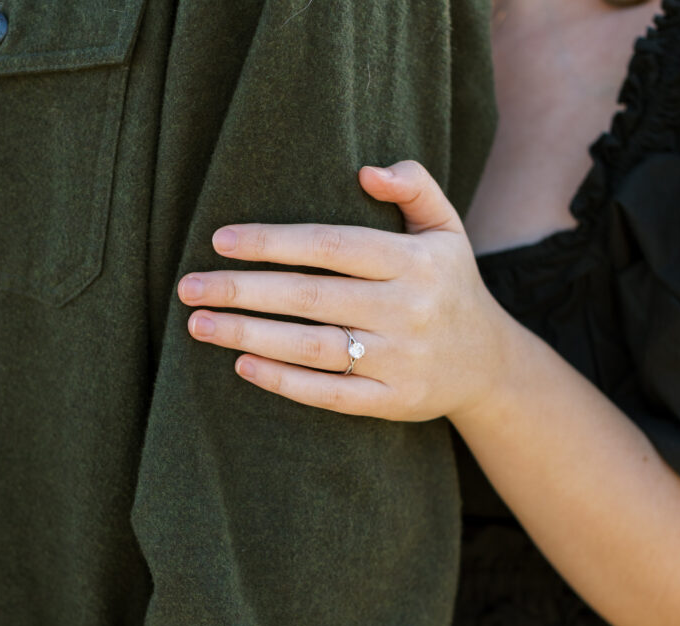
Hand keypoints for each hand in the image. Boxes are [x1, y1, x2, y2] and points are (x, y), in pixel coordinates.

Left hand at [177, 160, 515, 421]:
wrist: (490, 364)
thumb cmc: (450, 284)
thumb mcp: (445, 227)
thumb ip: (414, 185)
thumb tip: (365, 170)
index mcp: (416, 261)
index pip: (332, 245)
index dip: (273, 242)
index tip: (220, 241)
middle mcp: (408, 309)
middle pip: (311, 296)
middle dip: (243, 290)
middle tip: (189, 286)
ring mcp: (400, 360)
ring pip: (313, 346)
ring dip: (250, 335)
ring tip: (199, 324)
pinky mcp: (393, 401)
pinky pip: (331, 394)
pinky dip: (284, 381)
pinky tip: (242, 364)